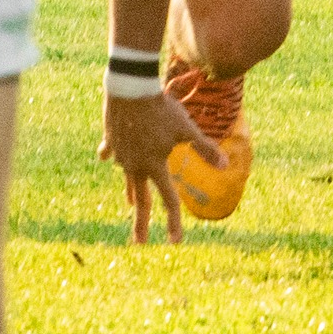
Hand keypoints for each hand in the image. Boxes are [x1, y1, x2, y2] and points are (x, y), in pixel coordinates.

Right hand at [99, 87, 218, 244]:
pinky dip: (113, 154)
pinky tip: (108, 156)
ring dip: (131, 191)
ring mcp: (120, 155)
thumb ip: (204, 148)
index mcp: (154, 166)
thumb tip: (224, 165)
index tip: (176, 242)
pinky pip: (112, 152)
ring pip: (127, 177)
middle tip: (139, 243)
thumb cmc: (162, 110)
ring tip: (132, 202)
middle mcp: (134, 166)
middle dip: (141, 223)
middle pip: (140, 200)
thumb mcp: (187, 129)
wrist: (131, 90)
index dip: (174, 221)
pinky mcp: (111, 141)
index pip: (169, 200)